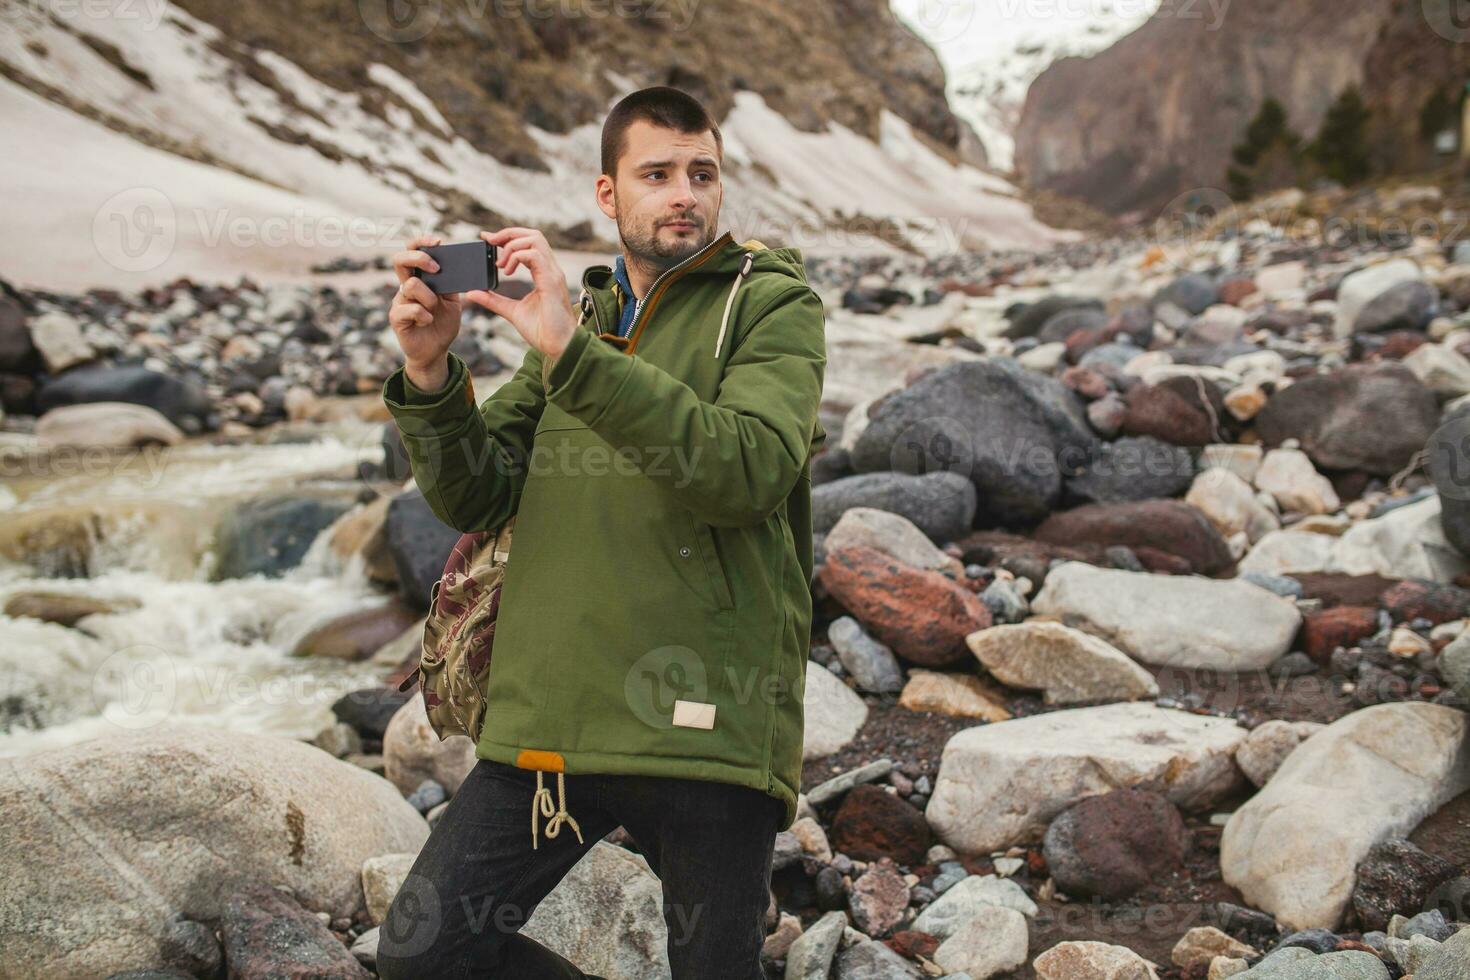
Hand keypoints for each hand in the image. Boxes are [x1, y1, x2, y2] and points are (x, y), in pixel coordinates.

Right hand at [388, 234, 461, 389]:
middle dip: (419, 258)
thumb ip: (451, 284)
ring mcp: (399, 301)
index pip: (413, 251)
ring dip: (428, 296)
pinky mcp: (396, 317)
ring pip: (410, 285)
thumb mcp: (453, 301)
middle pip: (400, 259)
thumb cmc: (443, 323)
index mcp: (420, 278)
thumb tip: (455, 267)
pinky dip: (424, 314)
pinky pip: (409, 308)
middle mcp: (406, 286)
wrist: (436, 350)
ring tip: (435, 309)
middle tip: (436, 269)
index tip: (438, 241)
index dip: (421, 242)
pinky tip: (428, 321)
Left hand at [463, 228, 576, 358]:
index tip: (487, 239)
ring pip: (534, 239)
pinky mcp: (551, 281)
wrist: (558, 347)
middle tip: (490, 242)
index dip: (507, 236)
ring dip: (512, 246)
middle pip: (533, 234)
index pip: (529, 243)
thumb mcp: (511, 311)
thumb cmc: (542, 331)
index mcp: (544, 273)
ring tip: (500, 265)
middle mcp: (550, 269)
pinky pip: (534, 255)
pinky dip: (517, 257)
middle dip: (509, 233)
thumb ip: (493, 300)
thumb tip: (473, 293)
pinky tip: (507, 272)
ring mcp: (553, 273)